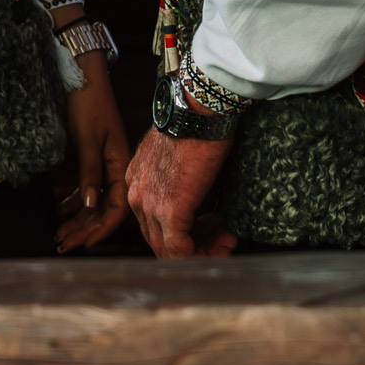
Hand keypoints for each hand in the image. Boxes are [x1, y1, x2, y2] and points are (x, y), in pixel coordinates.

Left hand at [55, 54, 131, 252]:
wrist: (83, 74)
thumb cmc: (88, 103)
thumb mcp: (87, 138)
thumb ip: (90, 172)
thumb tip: (89, 204)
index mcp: (120, 165)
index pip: (116, 208)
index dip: (100, 228)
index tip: (83, 244)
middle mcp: (115, 168)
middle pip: (103, 209)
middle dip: (84, 229)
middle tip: (62, 244)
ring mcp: (104, 164)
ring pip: (93, 201)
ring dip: (77, 219)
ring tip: (58, 234)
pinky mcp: (92, 159)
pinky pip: (86, 188)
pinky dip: (74, 202)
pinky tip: (61, 212)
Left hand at [126, 126, 236, 258]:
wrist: (197, 111)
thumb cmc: (195, 125)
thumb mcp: (178, 157)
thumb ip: (180, 182)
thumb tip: (202, 202)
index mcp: (137, 181)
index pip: (153, 222)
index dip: (184, 231)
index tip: (211, 226)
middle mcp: (137, 195)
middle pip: (159, 240)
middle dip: (194, 244)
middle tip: (222, 237)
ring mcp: (150, 205)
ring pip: (168, 249)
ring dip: (201, 250)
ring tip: (227, 239)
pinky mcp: (170, 211)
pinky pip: (180, 250)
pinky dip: (203, 253)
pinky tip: (225, 241)